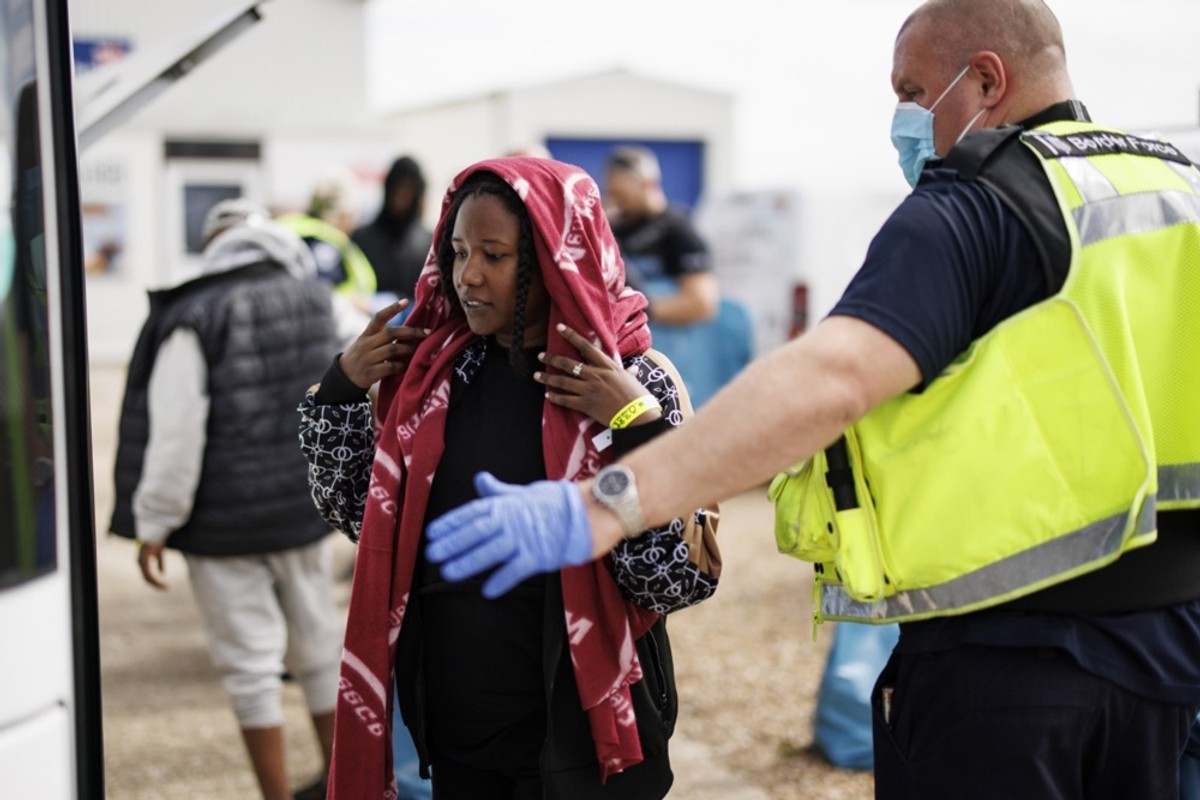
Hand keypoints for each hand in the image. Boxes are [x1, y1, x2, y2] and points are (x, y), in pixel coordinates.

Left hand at [138, 542, 168, 589]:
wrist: (155, 532)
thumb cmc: (157, 540)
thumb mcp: (160, 554)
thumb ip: (160, 563)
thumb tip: (162, 572)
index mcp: (143, 562)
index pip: (148, 576)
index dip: (156, 581)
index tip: (164, 585)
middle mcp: (140, 563)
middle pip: (147, 579)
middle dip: (156, 584)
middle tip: (165, 588)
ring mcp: (141, 562)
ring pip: (147, 578)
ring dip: (156, 583)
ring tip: (164, 587)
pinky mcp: (143, 561)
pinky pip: (149, 573)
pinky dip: (155, 578)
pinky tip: (161, 581)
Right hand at [338, 299, 429, 388]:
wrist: (345, 377)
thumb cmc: (363, 356)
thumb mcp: (367, 342)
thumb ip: (383, 336)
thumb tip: (411, 331)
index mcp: (366, 334)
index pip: (378, 318)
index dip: (392, 308)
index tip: (405, 301)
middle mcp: (366, 344)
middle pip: (390, 333)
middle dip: (410, 332)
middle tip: (426, 332)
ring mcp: (368, 358)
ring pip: (392, 349)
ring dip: (407, 349)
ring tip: (416, 350)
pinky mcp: (370, 373)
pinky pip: (390, 367)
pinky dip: (401, 366)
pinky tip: (405, 366)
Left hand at [425, 472, 593, 596]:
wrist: (585, 512)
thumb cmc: (551, 503)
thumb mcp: (521, 493)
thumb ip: (497, 491)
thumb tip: (479, 478)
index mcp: (505, 504)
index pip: (471, 513)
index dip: (450, 523)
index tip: (431, 533)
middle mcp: (511, 520)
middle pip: (476, 532)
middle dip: (452, 543)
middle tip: (431, 554)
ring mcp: (524, 538)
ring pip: (491, 551)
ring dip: (468, 562)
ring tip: (449, 573)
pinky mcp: (538, 556)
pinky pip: (516, 570)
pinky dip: (502, 581)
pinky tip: (487, 591)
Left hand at [534, 323, 661, 426]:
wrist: (637, 416)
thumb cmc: (638, 397)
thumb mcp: (632, 379)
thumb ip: (627, 373)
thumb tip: (632, 369)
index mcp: (607, 366)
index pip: (586, 346)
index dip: (571, 335)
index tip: (559, 328)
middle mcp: (596, 375)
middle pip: (569, 363)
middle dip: (552, 358)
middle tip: (541, 355)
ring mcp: (589, 390)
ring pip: (563, 381)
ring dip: (548, 378)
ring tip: (537, 375)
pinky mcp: (586, 405)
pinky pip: (566, 400)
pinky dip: (555, 397)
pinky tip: (548, 395)